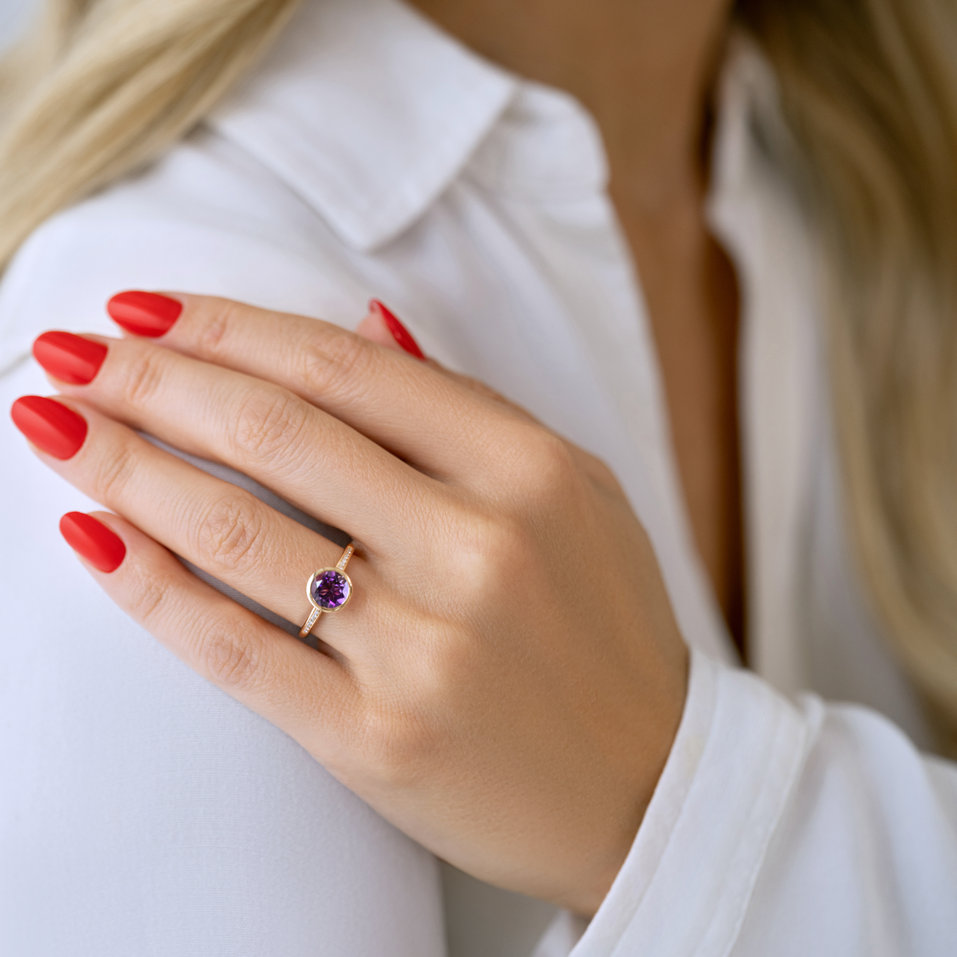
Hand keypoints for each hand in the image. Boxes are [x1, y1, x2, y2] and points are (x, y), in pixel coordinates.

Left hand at [11, 291, 688, 916]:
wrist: (647, 782)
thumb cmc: (607, 627)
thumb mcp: (575, 493)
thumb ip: (471, 407)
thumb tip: (366, 321)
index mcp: (527, 470)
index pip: (346, 367)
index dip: (230, 327)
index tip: (148, 310)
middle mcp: (477, 547)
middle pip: (278, 432)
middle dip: (153, 379)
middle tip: (71, 351)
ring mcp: (424, 647)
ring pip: (239, 530)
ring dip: (125, 465)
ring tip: (54, 423)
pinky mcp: (376, 738)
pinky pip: (237, 647)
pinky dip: (151, 588)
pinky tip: (93, 535)